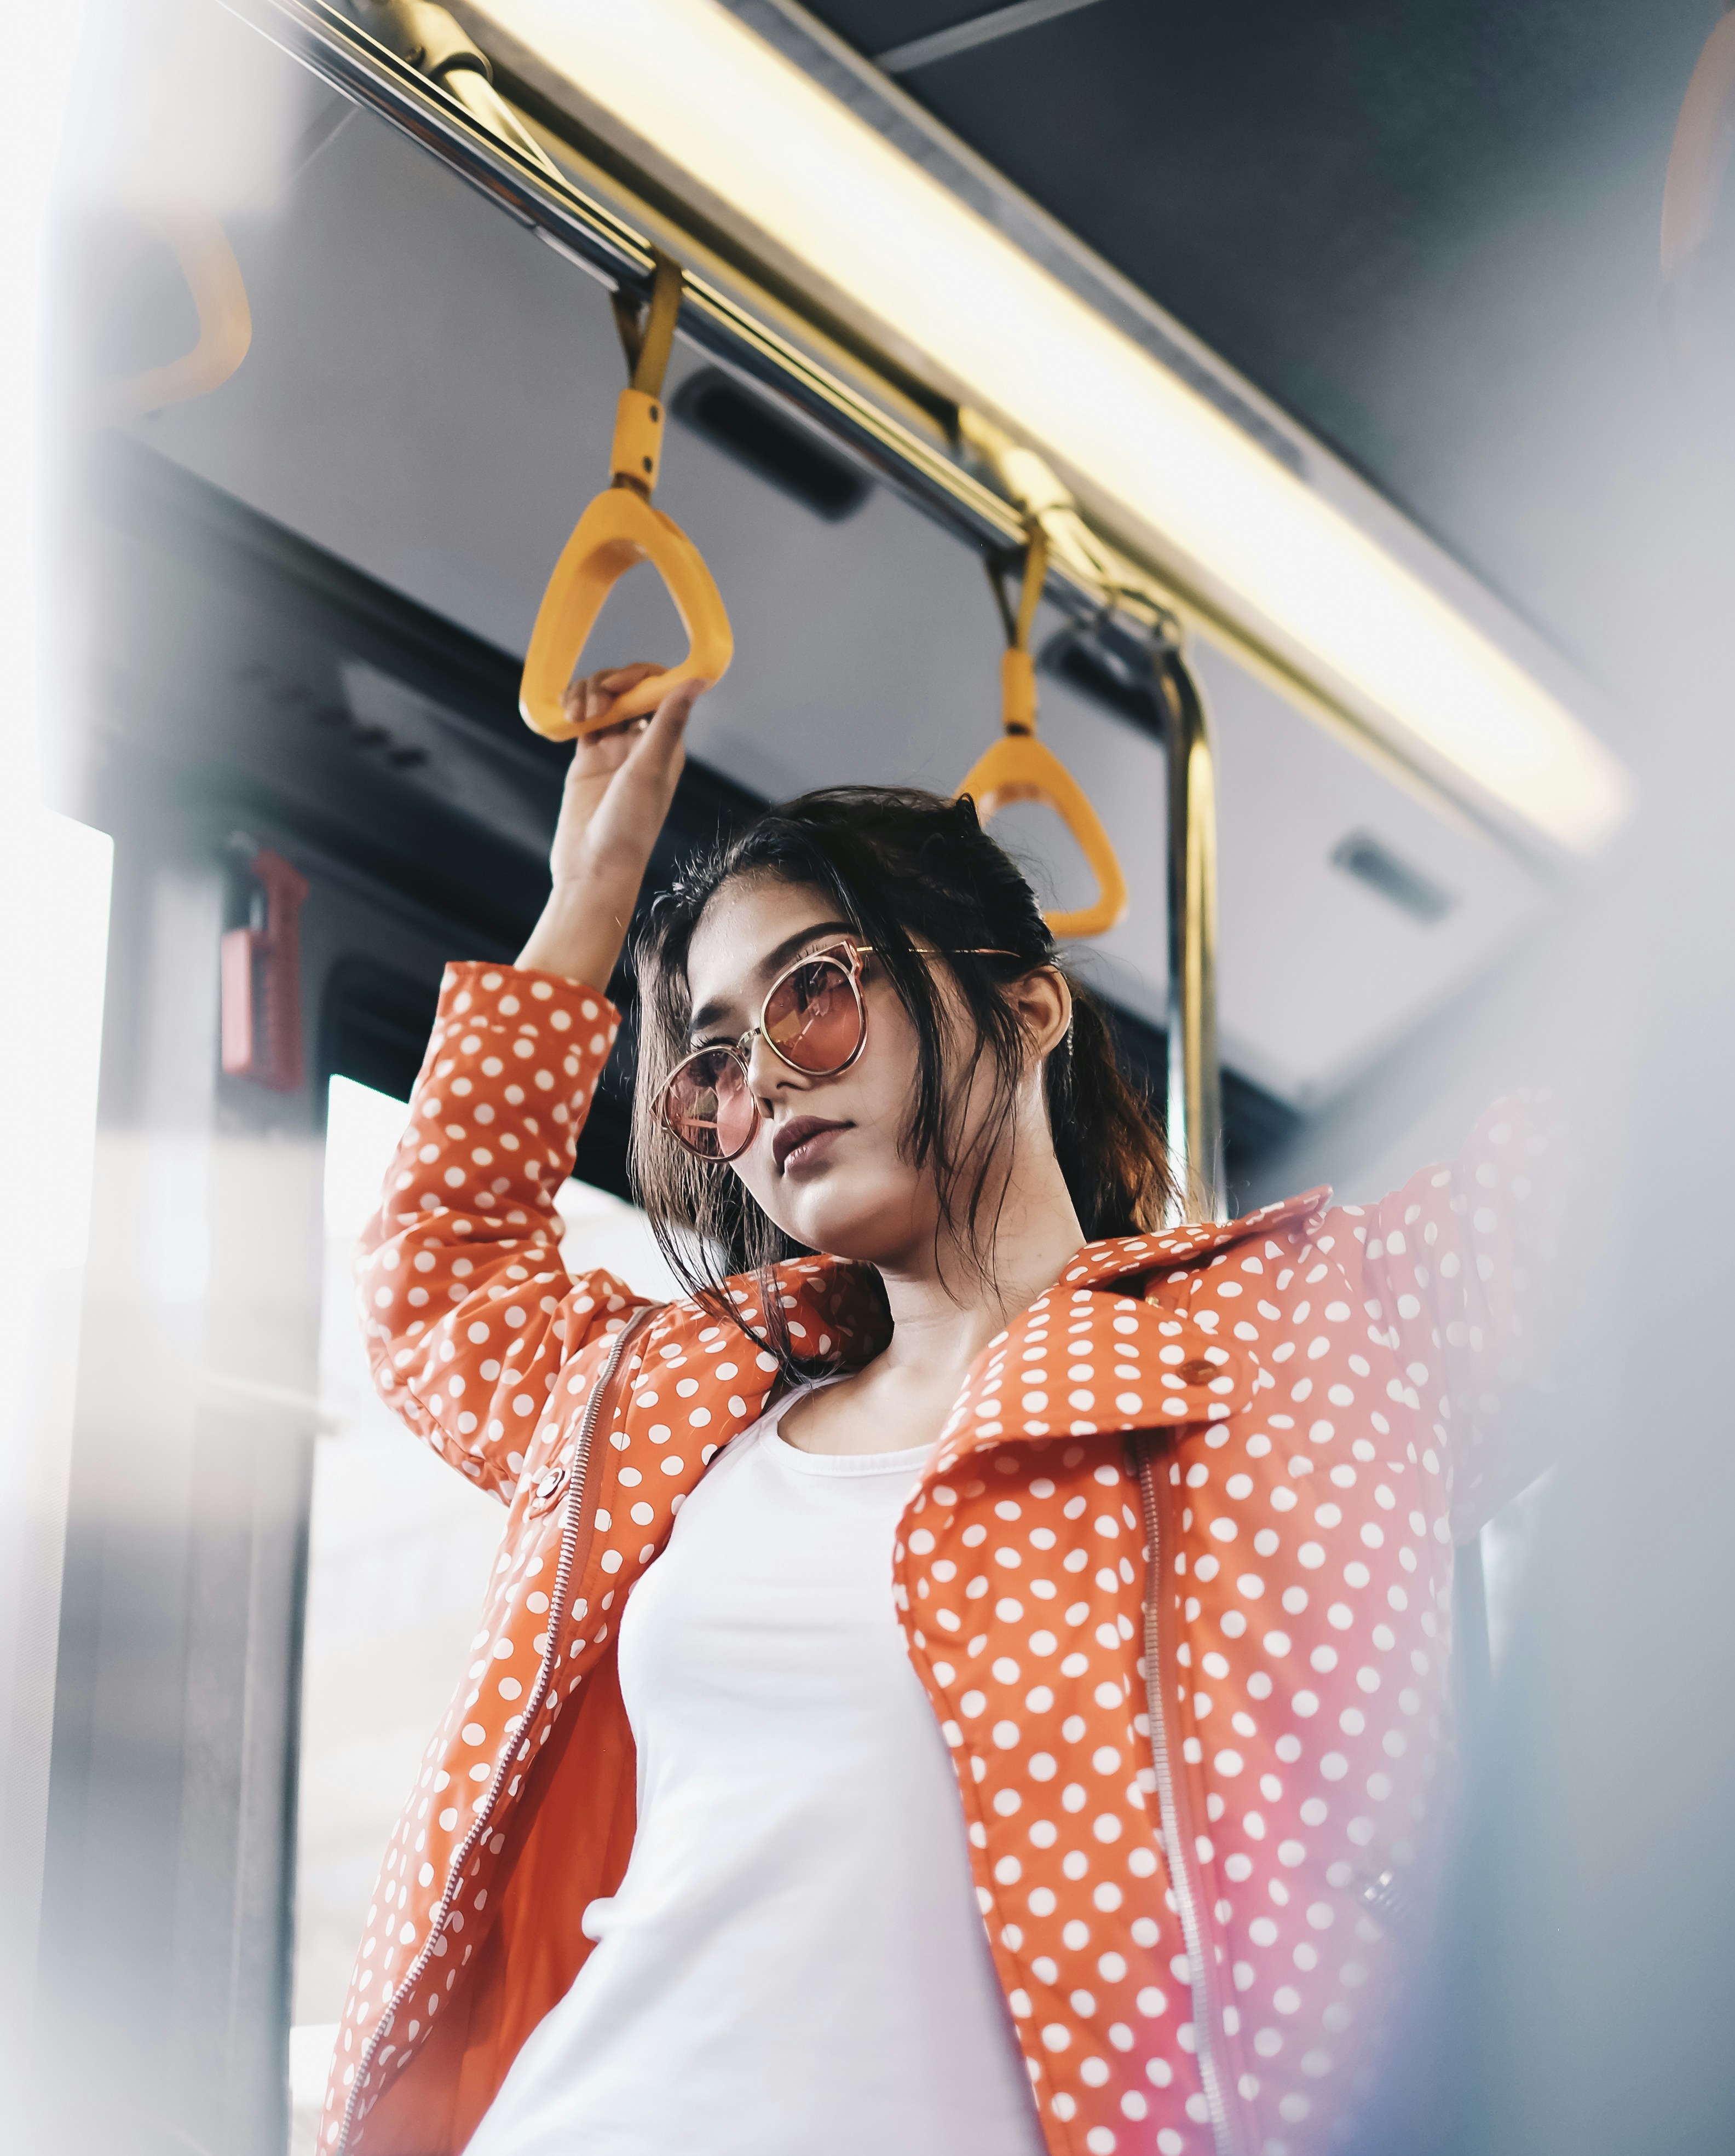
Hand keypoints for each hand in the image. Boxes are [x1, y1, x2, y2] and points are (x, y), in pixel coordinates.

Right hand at [517, 665, 707, 985]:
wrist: (593, 868)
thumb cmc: (628, 828)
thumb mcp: (649, 770)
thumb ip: (669, 723)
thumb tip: (699, 681)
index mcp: (667, 745)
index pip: (659, 691)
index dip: (638, 677)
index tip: (616, 686)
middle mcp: (642, 745)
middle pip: (627, 690)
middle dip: (607, 685)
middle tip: (595, 704)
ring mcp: (613, 751)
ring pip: (601, 700)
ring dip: (586, 694)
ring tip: (577, 713)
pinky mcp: (587, 759)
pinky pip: (581, 720)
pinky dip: (572, 707)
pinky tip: (566, 713)